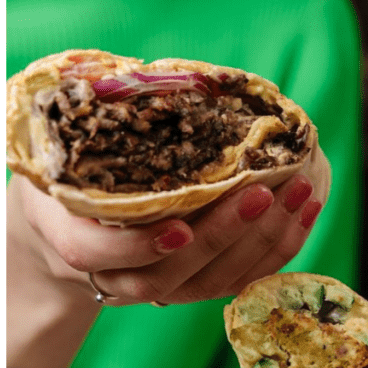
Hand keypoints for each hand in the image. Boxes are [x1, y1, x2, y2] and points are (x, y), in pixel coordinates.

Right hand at [10, 171, 323, 306]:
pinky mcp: (190, 287)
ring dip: (259, 243)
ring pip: (208, 284)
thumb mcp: (65, 156)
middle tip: (262, 193)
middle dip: (221, 238)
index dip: (139, 247)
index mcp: (73, 243)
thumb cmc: (72, 179)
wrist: (70, 229)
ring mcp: (155, 288)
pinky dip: (274, 251)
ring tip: (297, 192)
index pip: (95, 256)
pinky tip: (303, 210)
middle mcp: (114, 277)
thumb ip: (93, 142)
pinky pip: (236, 281)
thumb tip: (143, 79)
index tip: (180, 228)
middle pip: (167, 278)